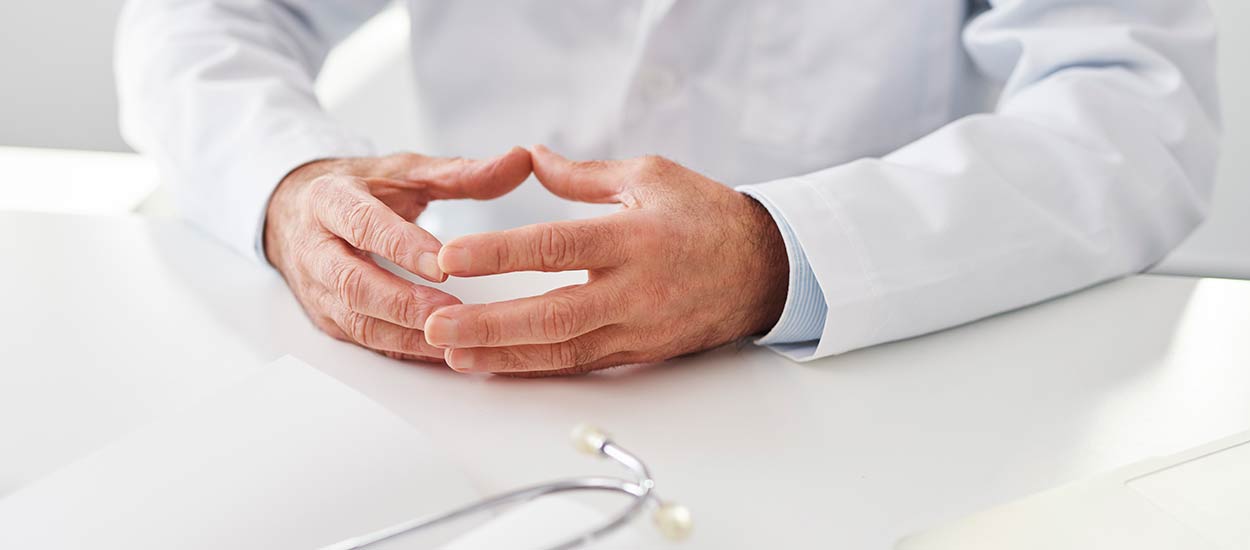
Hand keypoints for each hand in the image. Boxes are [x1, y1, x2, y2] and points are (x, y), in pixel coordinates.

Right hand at [264, 148, 531, 361]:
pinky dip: (404, 352)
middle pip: (353, 282)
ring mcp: (318, 290)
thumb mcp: (405, 171)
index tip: (442, 264)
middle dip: (402, 302)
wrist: (297, 213)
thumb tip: (519, 160)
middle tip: (452, 312)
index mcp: (330, 200)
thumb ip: (461, 172)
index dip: (401, 246)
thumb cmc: (361, 190)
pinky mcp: (328, 320)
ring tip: (454, 339)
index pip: (363, 224)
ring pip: (357, 321)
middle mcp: (316, 248)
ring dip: (406, 335)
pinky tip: (442, 353)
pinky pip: (366, 342)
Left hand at [423, 146, 788, 373]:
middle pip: (551, 316)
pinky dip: (535, 368)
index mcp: (633, 237)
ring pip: (562, 352)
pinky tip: (497, 365)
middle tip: (436, 326)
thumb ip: (583, 175)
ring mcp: (638, 328)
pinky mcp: (640, 352)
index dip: (498, 254)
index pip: (555, 247)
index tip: (450, 256)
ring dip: (503, 356)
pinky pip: (581, 366)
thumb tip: (531, 158)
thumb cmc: (708, 216)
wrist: (767, 269)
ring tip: (451, 354)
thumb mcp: (651, 176)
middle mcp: (634, 290)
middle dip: (488, 325)